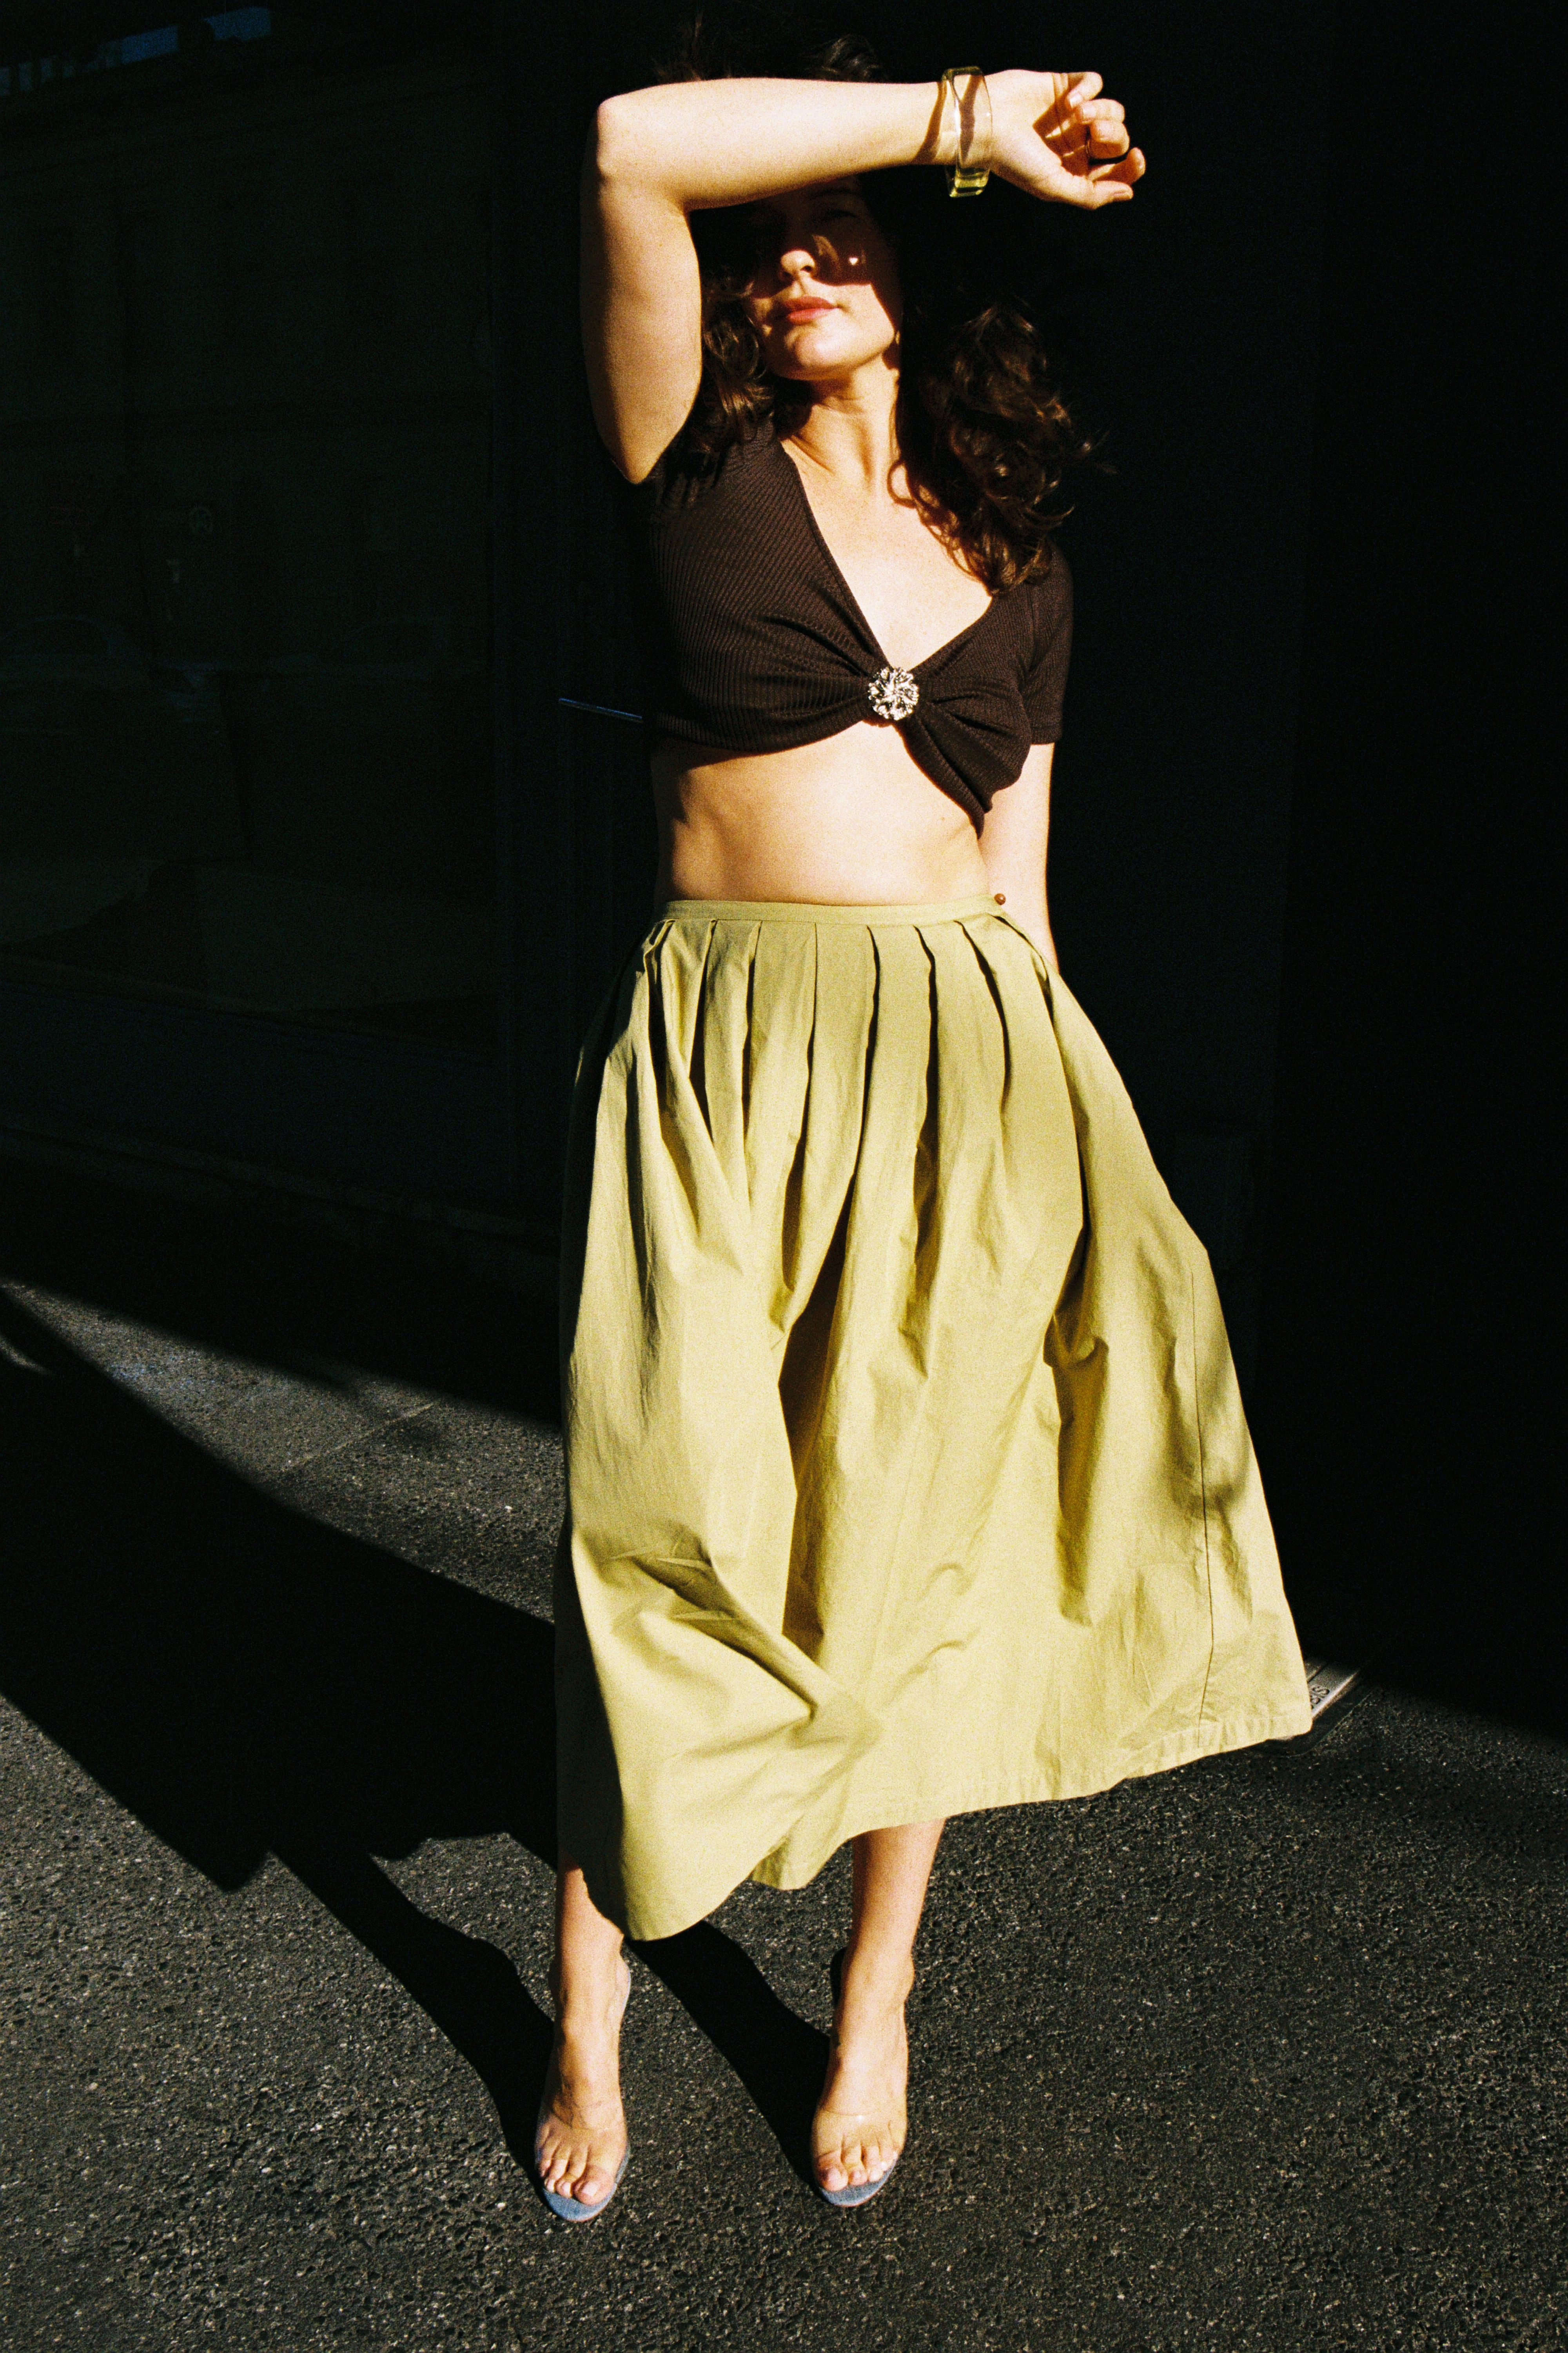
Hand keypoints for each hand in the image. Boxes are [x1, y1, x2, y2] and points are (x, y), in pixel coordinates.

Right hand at [985, 70, 1145, 208]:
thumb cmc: (1015, 160)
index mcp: (1076, 170)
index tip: (1137, 158)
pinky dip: (1089, 88)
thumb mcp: (1053, 187)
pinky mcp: (1065, 86)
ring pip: (1113, 110)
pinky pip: (1094, 82)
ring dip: (1102, 111)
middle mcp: (1078, 143)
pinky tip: (1069, 99)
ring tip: (1076, 113)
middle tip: (1093, 133)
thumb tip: (1128, 193)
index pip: (1117, 170)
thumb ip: (1090, 195)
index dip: (1132, 167)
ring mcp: (1073, 114)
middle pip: (1119, 139)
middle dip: (1113, 136)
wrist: (985, 124)